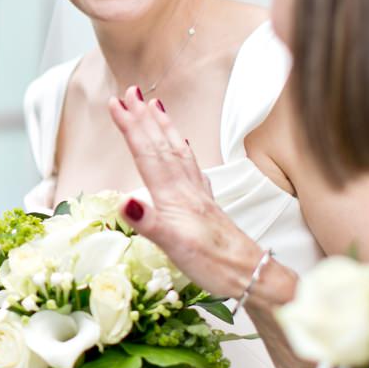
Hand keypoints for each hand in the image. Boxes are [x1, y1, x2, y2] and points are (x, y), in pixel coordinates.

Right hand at [109, 88, 260, 298]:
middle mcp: (187, 190)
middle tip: (130, 92)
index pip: (148, 155)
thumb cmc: (215, 265)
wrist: (252, 275)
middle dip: (144, 118)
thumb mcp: (176, 248)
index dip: (131, 129)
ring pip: (178, 152)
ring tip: (154, 106)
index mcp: (175, 197)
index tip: (116, 104)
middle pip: (161, 147)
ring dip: (163, 128)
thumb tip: (123, 201)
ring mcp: (198, 195)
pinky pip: (191, 168)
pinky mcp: (206, 205)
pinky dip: (182, 151)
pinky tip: (183, 147)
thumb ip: (149, 223)